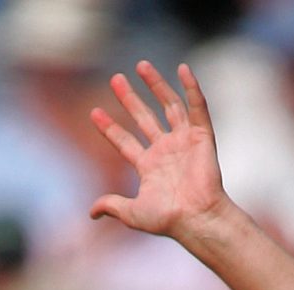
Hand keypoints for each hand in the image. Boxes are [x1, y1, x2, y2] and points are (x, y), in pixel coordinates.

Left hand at [91, 59, 225, 238]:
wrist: (197, 219)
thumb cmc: (168, 219)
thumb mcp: (133, 213)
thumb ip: (112, 206)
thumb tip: (91, 213)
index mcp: (149, 167)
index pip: (125, 141)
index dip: (110, 127)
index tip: (94, 111)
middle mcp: (165, 151)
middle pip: (144, 117)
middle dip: (130, 98)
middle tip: (115, 79)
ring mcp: (184, 142)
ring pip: (169, 106)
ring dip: (156, 85)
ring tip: (141, 65)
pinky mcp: (202, 138)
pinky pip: (197, 108)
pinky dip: (192, 88)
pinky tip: (183, 69)